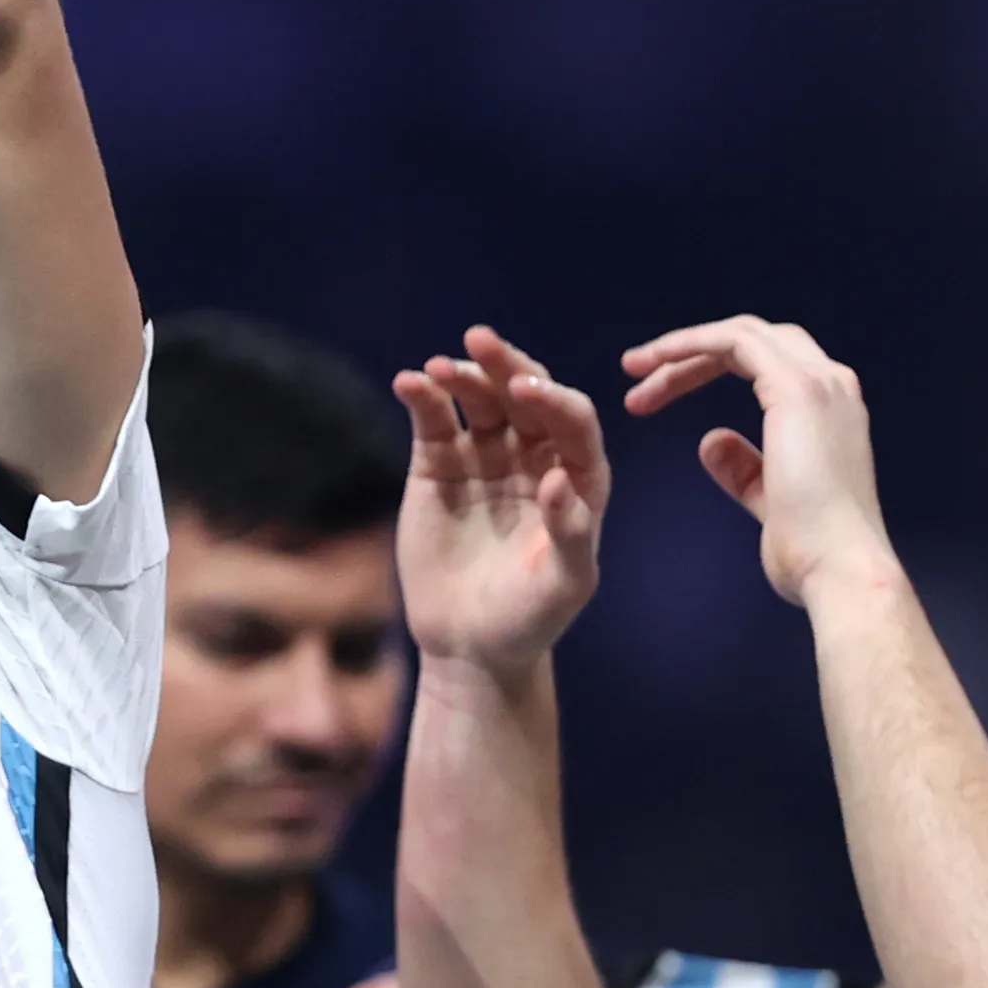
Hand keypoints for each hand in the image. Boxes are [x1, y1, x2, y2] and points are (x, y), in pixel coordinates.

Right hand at [392, 327, 606, 675]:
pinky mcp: (437, 465)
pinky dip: (421, 397)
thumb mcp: (563, 585)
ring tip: (438, 367)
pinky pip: (432, 421)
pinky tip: (409, 382)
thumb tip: (561, 482)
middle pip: (524, 395)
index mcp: (579, 477)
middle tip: (480, 341)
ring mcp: (485, 457)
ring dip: (462, 376)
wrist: (470, 646)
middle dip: (506, 366)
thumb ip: (571, 533)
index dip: (551, 399)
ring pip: (477, 400)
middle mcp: (535, 457)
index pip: (572, 420)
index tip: (523, 392)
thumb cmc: (529, 619)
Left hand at [618, 317, 898, 606]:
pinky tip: (654, 362)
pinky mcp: (796, 387)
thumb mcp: (769, 501)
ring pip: (741, 335)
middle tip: (637, 377)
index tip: (653, 397)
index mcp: (830, 410)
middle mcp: (832, 386)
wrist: (839, 569)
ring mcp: (818, 382)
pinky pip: (733, 343)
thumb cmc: (810, 550)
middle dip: (690, 355)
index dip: (704, 369)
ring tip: (633, 369)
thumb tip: (712, 442)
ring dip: (683, 347)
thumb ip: (745, 469)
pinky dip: (690, 344)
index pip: (763, 364)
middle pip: (751, 342)